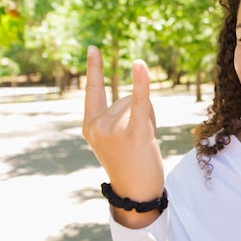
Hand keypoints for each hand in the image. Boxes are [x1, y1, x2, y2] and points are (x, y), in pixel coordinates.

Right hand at [82, 46, 164, 226]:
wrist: (137, 193)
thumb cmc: (131, 164)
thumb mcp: (116, 138)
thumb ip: (118, 116)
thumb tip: (138, 93)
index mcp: (89, 125)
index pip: (93, 90)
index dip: (95, 68)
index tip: (94, 47)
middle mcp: (97, 125)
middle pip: (129, 98)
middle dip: (141, 114)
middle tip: (138, 142)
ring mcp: (112, 130)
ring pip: (141, 103)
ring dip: (150, 119)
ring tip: (144, 143)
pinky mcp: (133, 133)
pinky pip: (140, 103)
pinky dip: (141, 84)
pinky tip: (138, 65)